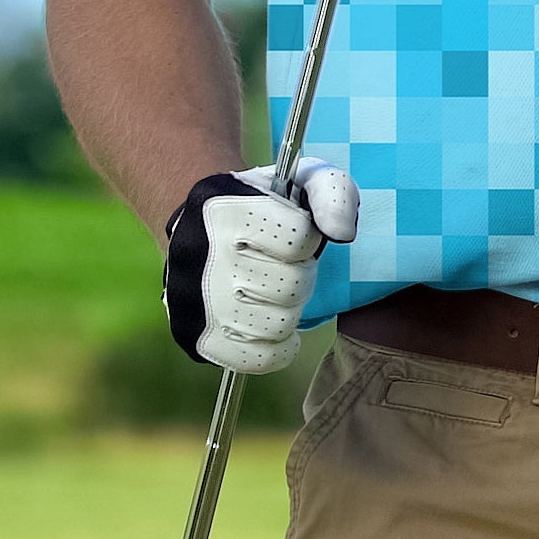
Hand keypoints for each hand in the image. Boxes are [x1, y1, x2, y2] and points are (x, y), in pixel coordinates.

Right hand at [162, 158, 358, 372]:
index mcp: (228, 211)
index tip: (295, 233)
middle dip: (301, 274)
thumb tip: (343, 234)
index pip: (299, 239)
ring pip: (277, 325)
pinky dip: (277, 347)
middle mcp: (203, 258)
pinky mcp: (196, 339)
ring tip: (275, 291)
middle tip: (286, 265)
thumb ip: (334, 194)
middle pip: (291, 286)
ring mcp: (195, 304)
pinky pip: (258, 360)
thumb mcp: (304, 178)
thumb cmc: (266, 203)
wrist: (201, 224)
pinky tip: (274, 322)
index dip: (308, 237)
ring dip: (289, 309)